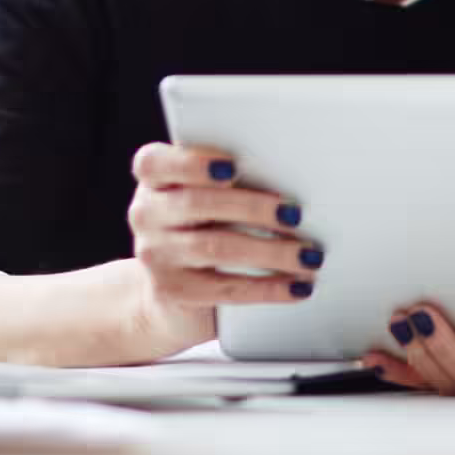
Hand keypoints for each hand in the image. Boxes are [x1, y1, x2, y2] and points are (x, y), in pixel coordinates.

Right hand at [124, 142, 320, 360]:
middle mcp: (146, 214)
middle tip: (294, 213)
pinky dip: (269, 287)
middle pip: (196, 204)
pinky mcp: (175, 292)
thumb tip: (290, 175)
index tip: (232, 167)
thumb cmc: (204, 223)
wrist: (170, 290)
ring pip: (215, 247)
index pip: (154, 162)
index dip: (191, 163)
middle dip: (252, 208)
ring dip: (270, 251)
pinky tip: (297, 286)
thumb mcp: (207, 194)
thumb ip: (232, 179)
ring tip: (307, 254)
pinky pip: (227, 289)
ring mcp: (156, 255)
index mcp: (155, 178)